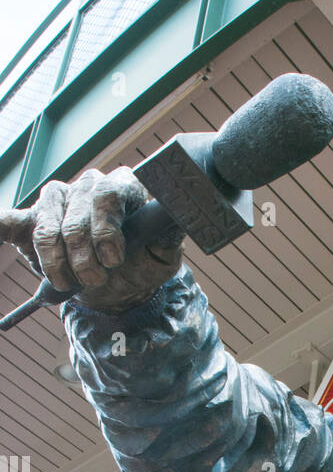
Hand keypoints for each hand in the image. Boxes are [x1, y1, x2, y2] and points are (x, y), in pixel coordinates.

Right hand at [0, 167, 183, 312]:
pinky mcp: (31, 219)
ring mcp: (58, 201)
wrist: (119, 285)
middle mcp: (88, 187)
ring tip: (70, 283)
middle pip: (77, 217)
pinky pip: (9, 220)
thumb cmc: (142, 264)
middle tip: (95, 281)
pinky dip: (0, 227)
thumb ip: (168, 235)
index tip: (112, 259)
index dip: (106, 229)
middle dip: (84, 257)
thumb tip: (176, 214)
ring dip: (57, 262)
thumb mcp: (163, 256)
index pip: (108, 194)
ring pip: (48, 227)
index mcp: (122, 187)